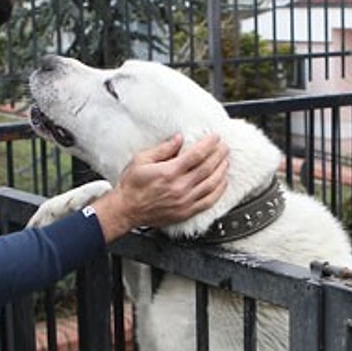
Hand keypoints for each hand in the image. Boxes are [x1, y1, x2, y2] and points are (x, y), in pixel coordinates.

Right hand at [91, 133, 229, 241]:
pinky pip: (209, 201)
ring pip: (212, 184)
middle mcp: (179, 187)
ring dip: (222, 171)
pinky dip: (219, 191)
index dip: (209, 144)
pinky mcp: (186, 212)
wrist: (126, 209)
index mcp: (169, 172)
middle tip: (224, 147)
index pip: (196, 155)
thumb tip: (178, 139)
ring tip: (226, 162)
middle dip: (219, 155)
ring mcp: (185, 201)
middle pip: (207, 168)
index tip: (215, 138)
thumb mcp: (141, 160)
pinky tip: (222, 183)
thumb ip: (162, 149)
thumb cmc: (131, 186)